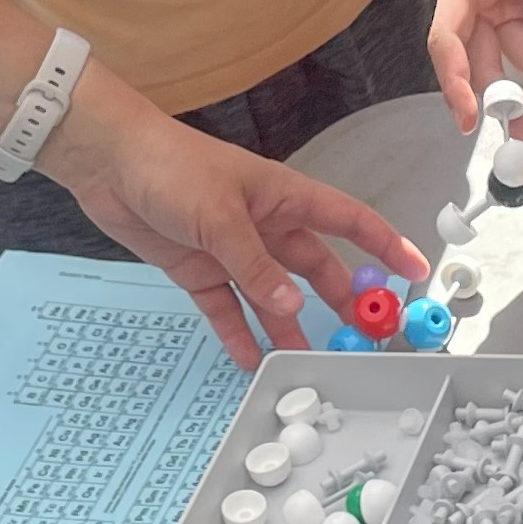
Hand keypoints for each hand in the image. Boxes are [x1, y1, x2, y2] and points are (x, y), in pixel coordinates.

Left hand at [47, 101, 426, 365]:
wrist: (107, 162)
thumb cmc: (170, 166)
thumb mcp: (220, 217)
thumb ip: (256, 266)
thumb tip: (292, 307)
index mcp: (283, 197)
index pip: (349, 221)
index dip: (384, 245)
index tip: (416, 271)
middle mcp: (265, 224)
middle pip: (314, 266)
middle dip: (340, 299)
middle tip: (364, 335)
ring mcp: (232, 249)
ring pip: (272, 294)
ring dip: (289, 325)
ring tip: (307, 361)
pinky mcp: (198, 268)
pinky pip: (227, 307)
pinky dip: (238, 331)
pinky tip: (249, 359)